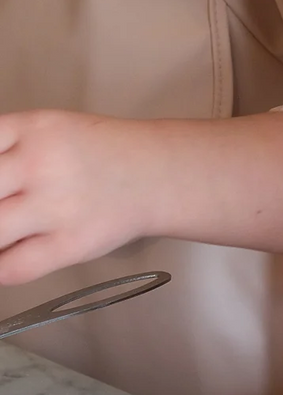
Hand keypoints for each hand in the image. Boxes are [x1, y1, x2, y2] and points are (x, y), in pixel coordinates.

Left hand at [0, 107, 282, 282]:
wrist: (156, 174)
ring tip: (7, 232)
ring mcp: (56, 205)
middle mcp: (41, 163)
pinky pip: (13, 267)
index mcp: (32, 128)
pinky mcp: (71, 243)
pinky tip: (4, 258)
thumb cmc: (99, 155)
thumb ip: (4, 150)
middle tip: (0, 209)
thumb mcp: (46, 131)